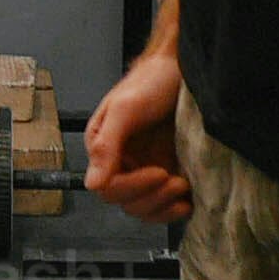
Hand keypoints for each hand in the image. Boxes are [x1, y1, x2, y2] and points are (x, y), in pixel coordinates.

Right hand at [81, 48, 192, 226]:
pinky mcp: (167, 174)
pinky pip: (163, 205)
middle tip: (176, 180)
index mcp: (103, 147)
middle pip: (126, 202)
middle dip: (152, 196)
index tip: (159, 172)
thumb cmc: (152, 81)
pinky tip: (188, 203)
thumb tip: (91, 185)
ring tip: (183, 186)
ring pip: (144, 208)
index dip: (133, 186)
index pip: (108, 186)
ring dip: (163, 205)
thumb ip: (106, 144)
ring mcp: (145, 171)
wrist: (184, 69)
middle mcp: (121, 163)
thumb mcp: (126, 108)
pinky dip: (173, 210)